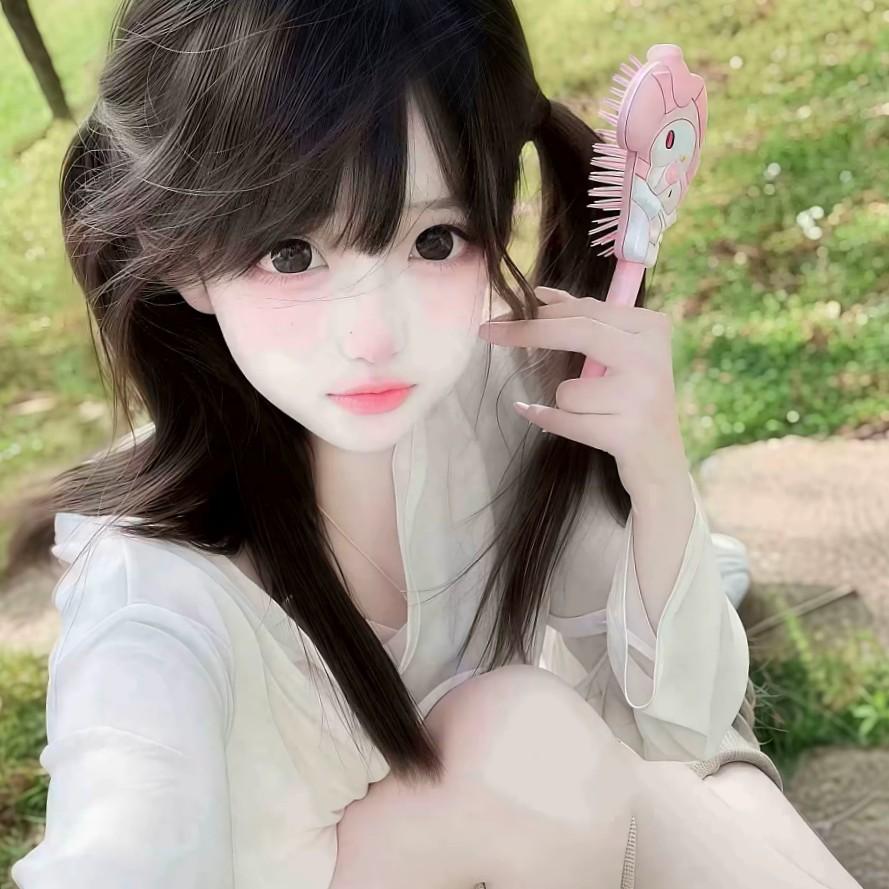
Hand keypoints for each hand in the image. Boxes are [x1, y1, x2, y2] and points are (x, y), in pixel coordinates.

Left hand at [477, 286, 689, 499]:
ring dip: (563, 404)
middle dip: (526, 332)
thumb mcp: (619, 354)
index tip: (504, 309)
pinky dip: (548, 421)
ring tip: (590, 413)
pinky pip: (564, 421)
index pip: (586, 310)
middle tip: (486, 332)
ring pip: (567, 390)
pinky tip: (549, 420)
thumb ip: (584, 321)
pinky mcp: (626, 433)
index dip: (540, 310)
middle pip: (577, 332)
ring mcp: (641, 396)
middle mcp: (651, 358)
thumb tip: (539, 294)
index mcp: (650, 329)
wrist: (660, 460)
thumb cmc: (631, 399)